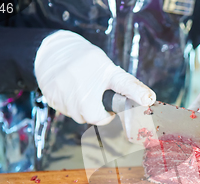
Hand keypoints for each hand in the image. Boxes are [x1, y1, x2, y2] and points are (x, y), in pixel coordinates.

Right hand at [34, 30, 155, 124]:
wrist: (52, 50)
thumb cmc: (85, 61)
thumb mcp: (108, 69)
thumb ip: (127, 86)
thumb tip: (148, 100)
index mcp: (104, 72)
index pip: (125, 84)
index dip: (137, 93)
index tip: (147, 100)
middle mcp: (84, 83)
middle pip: (95, 117)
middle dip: (97, 113)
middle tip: (96, 99)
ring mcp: (65, 91)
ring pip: (79, 117)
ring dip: (82, 110)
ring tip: (81, 92)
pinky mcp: (52, 97)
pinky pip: (66, 112)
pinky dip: (70, 107)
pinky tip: (69, 92)